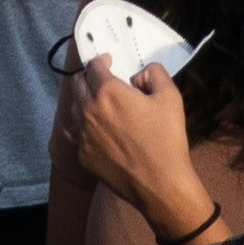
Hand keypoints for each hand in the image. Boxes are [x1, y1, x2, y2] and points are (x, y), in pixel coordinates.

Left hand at [59, 60, 213, 244]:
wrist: (160, 183)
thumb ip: (154, 72)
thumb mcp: (170, 95)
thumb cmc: (166, 138)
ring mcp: (83, 134)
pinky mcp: (82, 155)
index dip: (101, 61)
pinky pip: (74, 133)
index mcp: (108, 92)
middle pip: (78, 84)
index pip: (94, 67)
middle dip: (88, 77)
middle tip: (99, 79)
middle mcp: (89, 110)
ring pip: (73, 107)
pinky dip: (80, 124)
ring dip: (82, 99)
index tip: (108, 62)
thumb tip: (138, 75)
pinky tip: (91, 126)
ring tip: (95, 101)